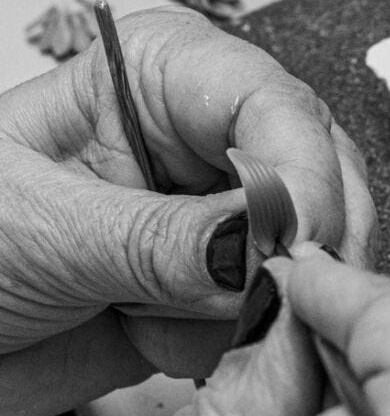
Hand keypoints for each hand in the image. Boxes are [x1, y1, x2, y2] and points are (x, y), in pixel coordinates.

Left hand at [0, 7, 375, 415]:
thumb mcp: (45, 226)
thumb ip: (157, 238)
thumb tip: (259, 241)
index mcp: (160, 76)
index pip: (269, 101)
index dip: (297, 170)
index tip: (294, 243)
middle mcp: (206, 134)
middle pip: (318, 165)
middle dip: (299, 239)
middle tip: (269, 296)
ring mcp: (222, 207)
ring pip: (314, 242)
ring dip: (262, 297)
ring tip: (177, 318)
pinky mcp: (225, 276)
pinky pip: (276, 308)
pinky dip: (237, 339)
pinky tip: (163, 336)